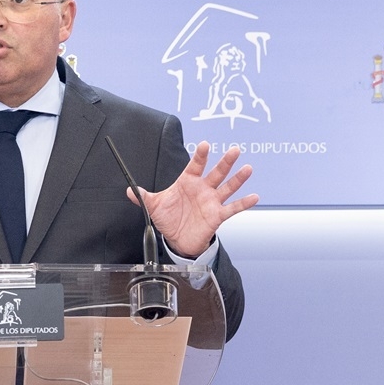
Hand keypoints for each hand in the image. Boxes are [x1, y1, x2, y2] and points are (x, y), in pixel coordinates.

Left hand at [130, 142, 257, 258]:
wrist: (177, 239)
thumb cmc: (169, 218)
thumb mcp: (154, 206)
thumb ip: (143, 197)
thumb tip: (129, 190)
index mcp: (188, 182)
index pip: (195, 165)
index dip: (200, 155)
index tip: (204, 145)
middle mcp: (203, 189)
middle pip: (216, 172)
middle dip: (225, 162)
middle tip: (234, 150)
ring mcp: (212, 201)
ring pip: (227, 187)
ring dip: (238, 179)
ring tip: (247, 168)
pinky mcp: (218, 215)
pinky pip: (232, 208)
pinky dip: (244, 203)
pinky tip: (254, 196)